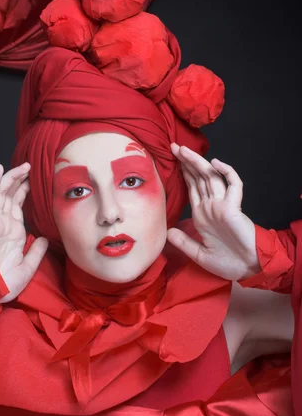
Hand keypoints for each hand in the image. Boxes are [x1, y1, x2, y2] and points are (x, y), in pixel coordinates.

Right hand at [0, 163, 47, 303]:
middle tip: (31, 166)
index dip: (25, 192)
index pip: (19, 207)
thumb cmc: (4, 284)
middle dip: (21, 180)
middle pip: (12, 195)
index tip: (34, 180)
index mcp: (13, 233)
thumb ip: (36, 252)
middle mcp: (5, 224)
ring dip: (12, 177)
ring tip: (23, 165)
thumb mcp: (27, 268)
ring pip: (3, 193)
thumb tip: (45, 239)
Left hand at [167, 144, 259, 280]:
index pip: (192, 187)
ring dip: (198, 162)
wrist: (248, 269)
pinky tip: (215, 162)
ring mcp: (223, 205)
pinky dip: (226, 172)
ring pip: (211, 177)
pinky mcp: (234, 207)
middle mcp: (211, 206)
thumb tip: (167, 232)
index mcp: (202, 215)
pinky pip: (233, 185)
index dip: (184, 173)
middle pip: (199, 178)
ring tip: (184, 150)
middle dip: (187, 162)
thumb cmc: (227, 263)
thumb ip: (184, 242)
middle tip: (174, 146)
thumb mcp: (199, 254)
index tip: (174, 159)